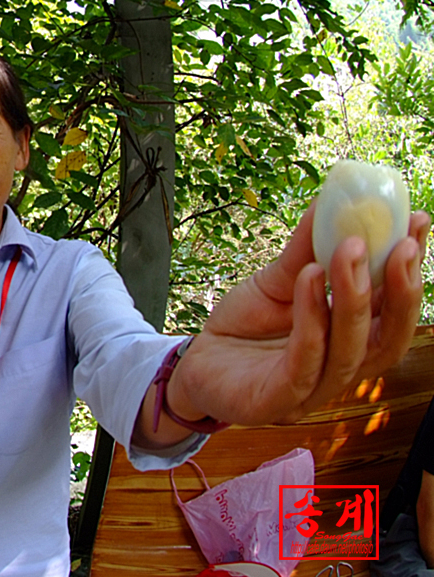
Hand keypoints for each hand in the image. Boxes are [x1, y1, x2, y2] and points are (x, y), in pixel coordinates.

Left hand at [168, 203, 429, 426]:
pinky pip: (304, 362)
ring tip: (350, 249)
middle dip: (401, 290)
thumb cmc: (243, 326)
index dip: (410, 270)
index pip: (393, 310)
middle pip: (388, 338)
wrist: (193, 361)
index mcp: (351, 341)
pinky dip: (311, 319)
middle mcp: (341, 369)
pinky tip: (309, 278)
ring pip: (350, 352)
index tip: (418, 222)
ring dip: (354, 298)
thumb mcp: (276, 281)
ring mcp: (312, 391)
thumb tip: (328, 202)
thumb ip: (305, 252)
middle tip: (402, 242)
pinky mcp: (276, 402)